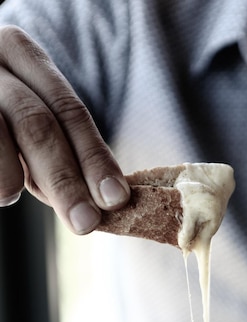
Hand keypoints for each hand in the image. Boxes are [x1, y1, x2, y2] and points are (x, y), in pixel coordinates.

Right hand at [0, 26, 129, 233]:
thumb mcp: (27, 121)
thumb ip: (59, 150)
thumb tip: (101, 201)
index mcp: (23, 54)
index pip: (70, 111)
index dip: (95, 158)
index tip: (116, 199)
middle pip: (38, 125)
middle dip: (66, 181)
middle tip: (85, 222)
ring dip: (12, 179)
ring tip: (9, 195)